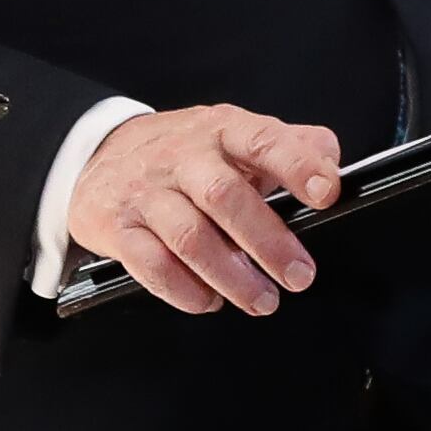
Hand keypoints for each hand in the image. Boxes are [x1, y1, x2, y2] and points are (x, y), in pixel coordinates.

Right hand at [68, 105, 347, 317]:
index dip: (297, 166)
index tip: (325, 194)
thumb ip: (289, 145)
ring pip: (189, 236)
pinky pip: (151, 264)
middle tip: (298, 275)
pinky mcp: (118, 227)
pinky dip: (184, 290)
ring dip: (230, 276)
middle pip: (224, 195)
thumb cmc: (183, 154)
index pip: (262, 139)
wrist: (100, 154)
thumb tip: (330, 162)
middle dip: (267, 241)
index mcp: (220, 130)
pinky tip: (208, 300)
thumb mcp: (234, 135)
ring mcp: (146, 192)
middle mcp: (182, 157)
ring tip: (261, 300)